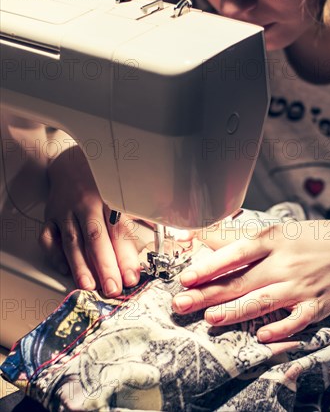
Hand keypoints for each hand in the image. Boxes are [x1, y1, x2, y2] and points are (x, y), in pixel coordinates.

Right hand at [38, 146, 148, 295]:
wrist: (73, 162)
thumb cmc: (103, 183)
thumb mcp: (125, 194)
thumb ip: (140, 216)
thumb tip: (160, 238)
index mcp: (110, 201)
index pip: (119, 233)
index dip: (126, 256)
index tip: (132, 276)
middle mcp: (87, 206)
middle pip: (96, 239)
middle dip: (105, 267)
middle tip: (113, 288)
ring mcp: (66, 212)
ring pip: (72, 241)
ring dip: (80, 266)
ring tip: (89, 285)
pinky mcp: (50, 216)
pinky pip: (49, 238)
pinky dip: (54, 255)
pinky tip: (64, 269)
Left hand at [173, 220, 329, 341]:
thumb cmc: (308, 240)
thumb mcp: (277, 231)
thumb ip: (240, 236)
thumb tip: (202, 235)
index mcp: (274, 240)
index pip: (238, 252)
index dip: (211, 265)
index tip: (187, 277)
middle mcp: (285, 263)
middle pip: (243, 281)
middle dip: (210, 294)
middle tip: (181, 304)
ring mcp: (301, 286)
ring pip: (264, 301)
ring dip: (235, 312)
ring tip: (211, 318)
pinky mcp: (316, 305)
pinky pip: (296, 320)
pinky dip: (280, 329)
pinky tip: (261, 335)